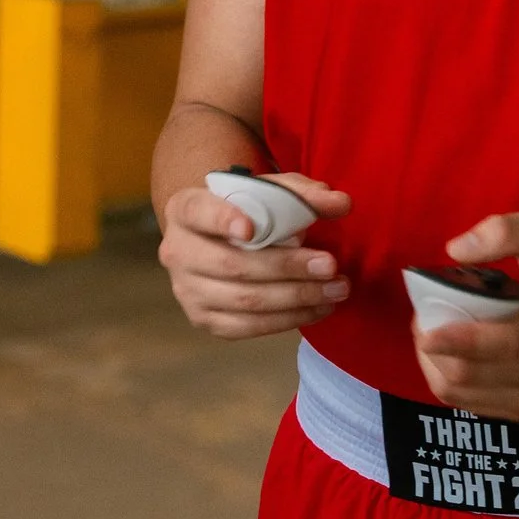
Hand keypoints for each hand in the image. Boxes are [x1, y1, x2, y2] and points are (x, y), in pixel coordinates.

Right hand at [159, 173, 352, 339]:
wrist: (219, 239)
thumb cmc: (247, 209)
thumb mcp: (270, 191)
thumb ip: (303, 194)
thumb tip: (341, 203)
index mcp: (185, 208)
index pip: (199, 212)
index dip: (223, 220)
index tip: (253, 228)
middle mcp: (176, 251)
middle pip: (231, 264)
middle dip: (286, 268)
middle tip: (330, 265)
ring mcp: (186, 290)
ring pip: (243, 300)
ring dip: (296, 298)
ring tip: (335, 290)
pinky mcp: (203, 320)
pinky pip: (247, 327)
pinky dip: (287, 320)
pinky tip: (317, 309)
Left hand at [414, 211, 518, 419]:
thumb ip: (509, 232)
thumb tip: (455, 250)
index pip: (507, 344)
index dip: (461, 340)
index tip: (424, 329)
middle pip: (473, 375)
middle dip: (433, 347)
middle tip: (425, 313)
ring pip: (462, 395)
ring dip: (433, 363)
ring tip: (433, 329)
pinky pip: (469, 403)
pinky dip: (446, 378)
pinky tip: (448, 351)